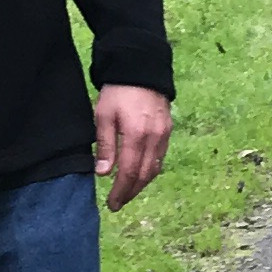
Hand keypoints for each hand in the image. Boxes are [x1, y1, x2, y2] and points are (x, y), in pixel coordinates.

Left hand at [93, 85, 171, 210]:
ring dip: (141, 183)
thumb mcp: (103, 116)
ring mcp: (164, 134)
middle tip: (118, 203)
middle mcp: (154, 138)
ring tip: (128, 192)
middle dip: (131, 192)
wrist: (141, 67)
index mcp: (136, 135)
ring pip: (155, 168)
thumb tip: (103, 174)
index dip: (121, 191)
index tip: (111, 204)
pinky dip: (150, 170)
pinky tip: (140, 173)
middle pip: (144, 175)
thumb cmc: (117, 91)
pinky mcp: (167, 129)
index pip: (129, 172)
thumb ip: (105, 145)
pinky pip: (161, 157)